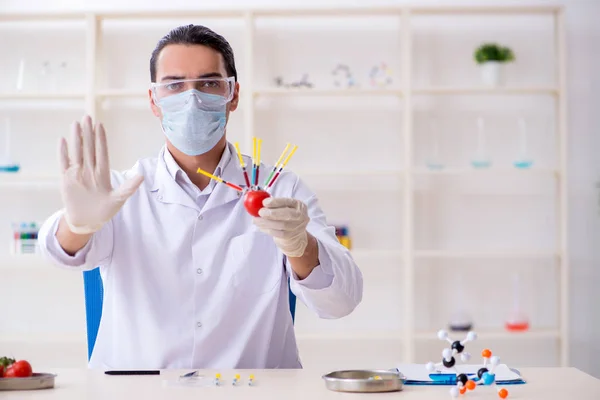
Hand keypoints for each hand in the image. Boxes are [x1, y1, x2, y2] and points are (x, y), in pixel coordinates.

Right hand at [58, 116, 143, 233]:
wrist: (88, 221)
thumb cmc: (105, 211)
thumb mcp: (119, 199)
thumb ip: (129, 187)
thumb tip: (142, 176)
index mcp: (103, 173)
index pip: (102, 152)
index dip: (101, 139)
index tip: (100, 125)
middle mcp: (90, 170)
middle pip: (89, 148)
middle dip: (88, 133)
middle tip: (87, 116)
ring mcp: (78, 173)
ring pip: (77, 152)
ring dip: (76, 138)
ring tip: (76, 123)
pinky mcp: (67, 179)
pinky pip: (64, 163)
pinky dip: (63, 152)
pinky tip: (63, 140)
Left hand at [253, 197, 309, 257]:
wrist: (294, 234)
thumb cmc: (286, 217)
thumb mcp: (284, 208)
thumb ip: (274, 205)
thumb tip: (258, 202)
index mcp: (299, 205)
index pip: (288, 202)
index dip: (276, 202)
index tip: (264, 202)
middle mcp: (301, 216)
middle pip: (287, 215)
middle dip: (272, 213)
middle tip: (260, 212)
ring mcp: (297, 227)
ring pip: (281, 225)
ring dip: (266, 222)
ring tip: (256, 220)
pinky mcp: (291, 236)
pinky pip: (277, 233)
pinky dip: (267, 229)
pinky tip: (260, 226)